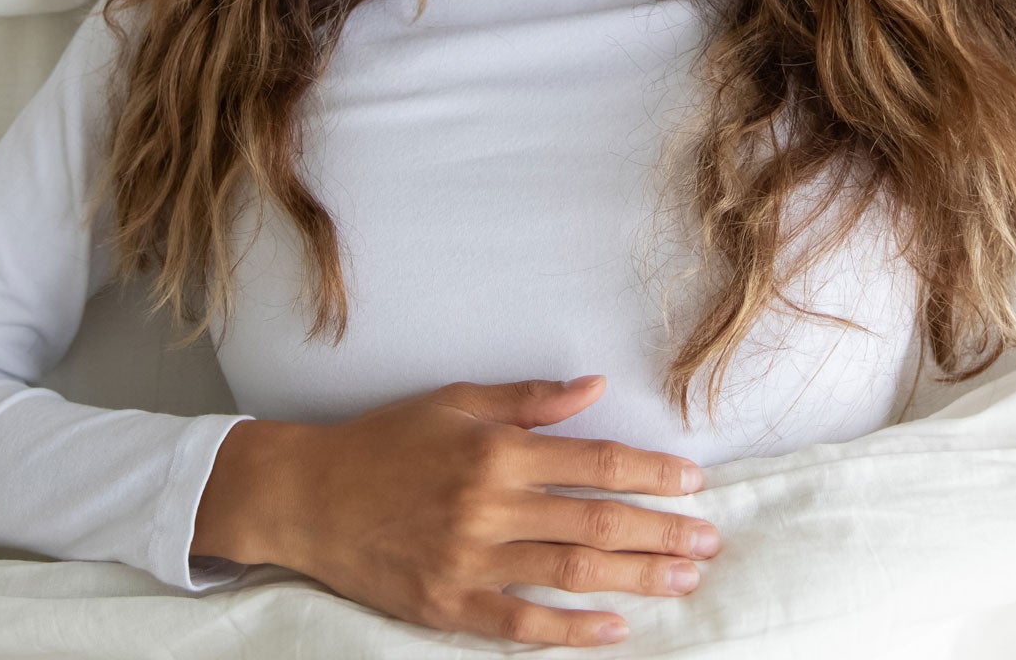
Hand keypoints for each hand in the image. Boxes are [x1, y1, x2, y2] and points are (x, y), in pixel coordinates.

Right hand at [191, 375, 720, 647]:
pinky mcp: (448, 603)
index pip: (596, 462)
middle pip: (597, 522)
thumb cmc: (383, 443)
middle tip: (708, 541)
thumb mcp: (455, 402)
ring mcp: (469, 559)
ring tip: (683, 580)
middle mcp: (489, 505)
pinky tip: (615, 629)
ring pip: (571, 573)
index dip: (651, 473)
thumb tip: (594, 387)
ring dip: (636, 578)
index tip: (693, 481)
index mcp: (497, 450)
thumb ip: (529, 399)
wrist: (307, 495)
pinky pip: (521, 622)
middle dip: (661, 532)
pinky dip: (571, 630)